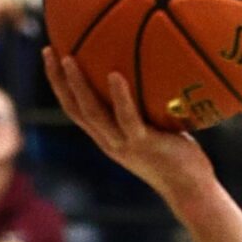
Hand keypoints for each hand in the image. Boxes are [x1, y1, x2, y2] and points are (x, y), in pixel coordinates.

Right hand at [43, 49, 215, 207]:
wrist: (192, 190)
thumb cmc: (178, 157)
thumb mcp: (154, 129)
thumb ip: (144, 107)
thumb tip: (148, 71)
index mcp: (107, 137)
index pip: (74, 109)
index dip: (59, 84)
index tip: (51, 56)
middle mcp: (110, 142)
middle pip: (74, 110)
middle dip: (58, 81)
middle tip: (49, 51)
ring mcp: (125, 144)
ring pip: (92, 114)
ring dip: (78, 86)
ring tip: (70, 58)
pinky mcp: (145, 145)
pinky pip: (127, 119)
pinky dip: (120, 97)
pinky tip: (115, 75)